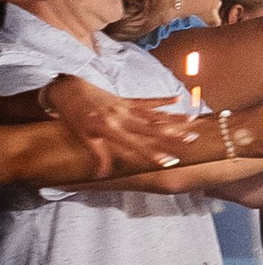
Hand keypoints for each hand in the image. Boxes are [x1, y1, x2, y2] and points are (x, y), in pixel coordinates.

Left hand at [34, 74, 192, 175]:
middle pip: (150, 129)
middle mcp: (120, 117)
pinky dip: (163, 100)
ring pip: (153, 114)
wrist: (68, 90)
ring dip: (173, 118)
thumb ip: (98, 155)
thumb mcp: (83, 137)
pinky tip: (177, 100)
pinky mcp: (126, 99)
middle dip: (172, 135)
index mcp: (109, 129)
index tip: (169, 161)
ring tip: (192, 120)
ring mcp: (125, 107)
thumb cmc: (74, 116)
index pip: (135, 145)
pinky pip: (147, 101)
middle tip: (191, 140)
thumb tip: (104, 175)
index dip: (153, 154)